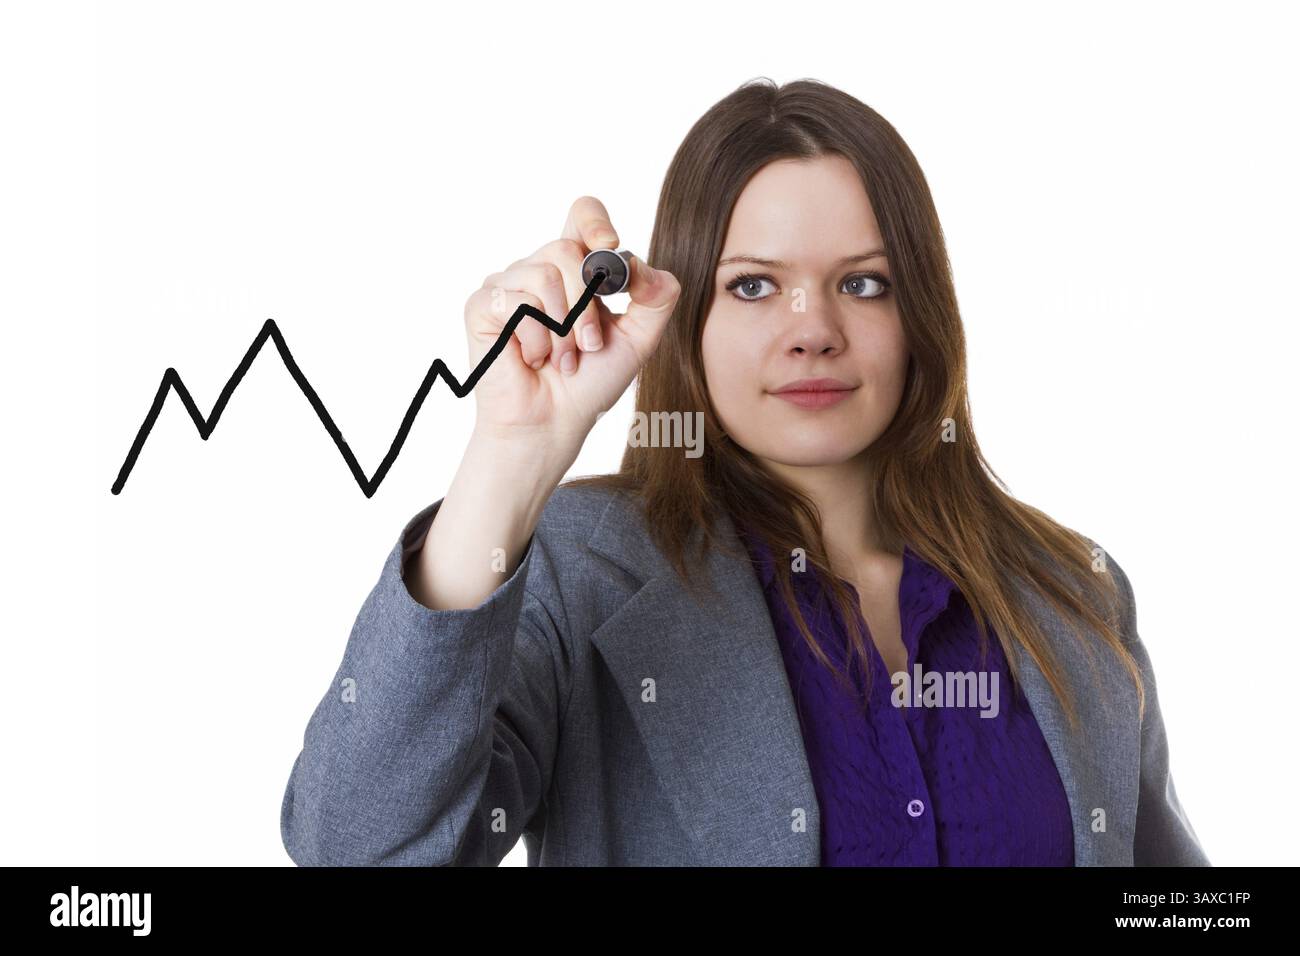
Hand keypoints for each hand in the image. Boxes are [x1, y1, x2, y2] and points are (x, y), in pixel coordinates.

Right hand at [462, 195, 679, 451]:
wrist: (554, 423)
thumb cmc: (591, 383)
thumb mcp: (639, 338)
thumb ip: (656, 297)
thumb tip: (639, 263)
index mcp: (576, 270)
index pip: (583, 215)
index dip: (595, 223)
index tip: (610, 250)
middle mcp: (539, 269)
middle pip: (565, 249)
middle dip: (586, 305)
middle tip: (588, 346)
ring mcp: (507, 285)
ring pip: (541, 274)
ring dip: (562, 329)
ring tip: (561, 360)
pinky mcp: (482, 307)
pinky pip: (513, 301)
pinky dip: (534, 338)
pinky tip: (532, 359)